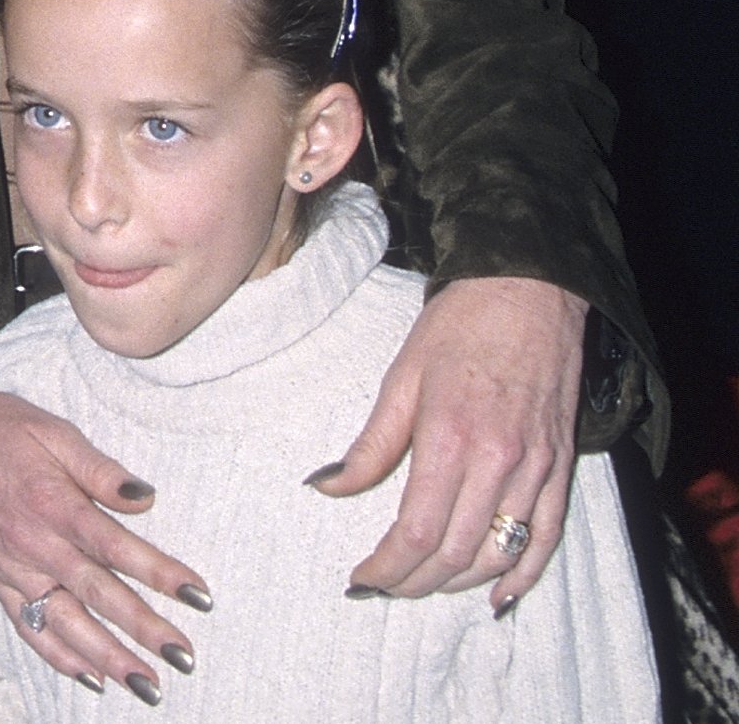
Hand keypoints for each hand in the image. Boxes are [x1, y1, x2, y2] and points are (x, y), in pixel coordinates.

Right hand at [0, 385, 207, 692]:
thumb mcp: (54, 433)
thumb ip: (101, 470)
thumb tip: (145, 497)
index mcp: (53, 503)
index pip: (117, 547)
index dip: (161, 573)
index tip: (199, 596)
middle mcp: (34, 544)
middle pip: (98, 595)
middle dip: (145, 629)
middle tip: (185, 657)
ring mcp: (13, 568)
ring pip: (65, 623)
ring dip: (108, 657)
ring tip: (146, 686)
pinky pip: (28, 626)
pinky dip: (59, 656)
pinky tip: (91, 677)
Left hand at [319, 275, 583, 607]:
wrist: (531, 292)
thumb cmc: (459, 327)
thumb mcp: (401, 378)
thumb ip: (370, 445)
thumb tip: (326, 487)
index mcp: (450, 440)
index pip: (417, 532)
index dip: (387, 566)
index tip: (361, 577)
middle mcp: (498, 464)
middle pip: (456, 553)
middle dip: (414, 581)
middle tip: (384, 585)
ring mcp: (536, 470)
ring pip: (498, 553)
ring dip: (459, 582)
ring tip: (423, 584)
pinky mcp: (561, 469)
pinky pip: (547, 538)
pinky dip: (523, 574)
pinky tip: (497, 596)